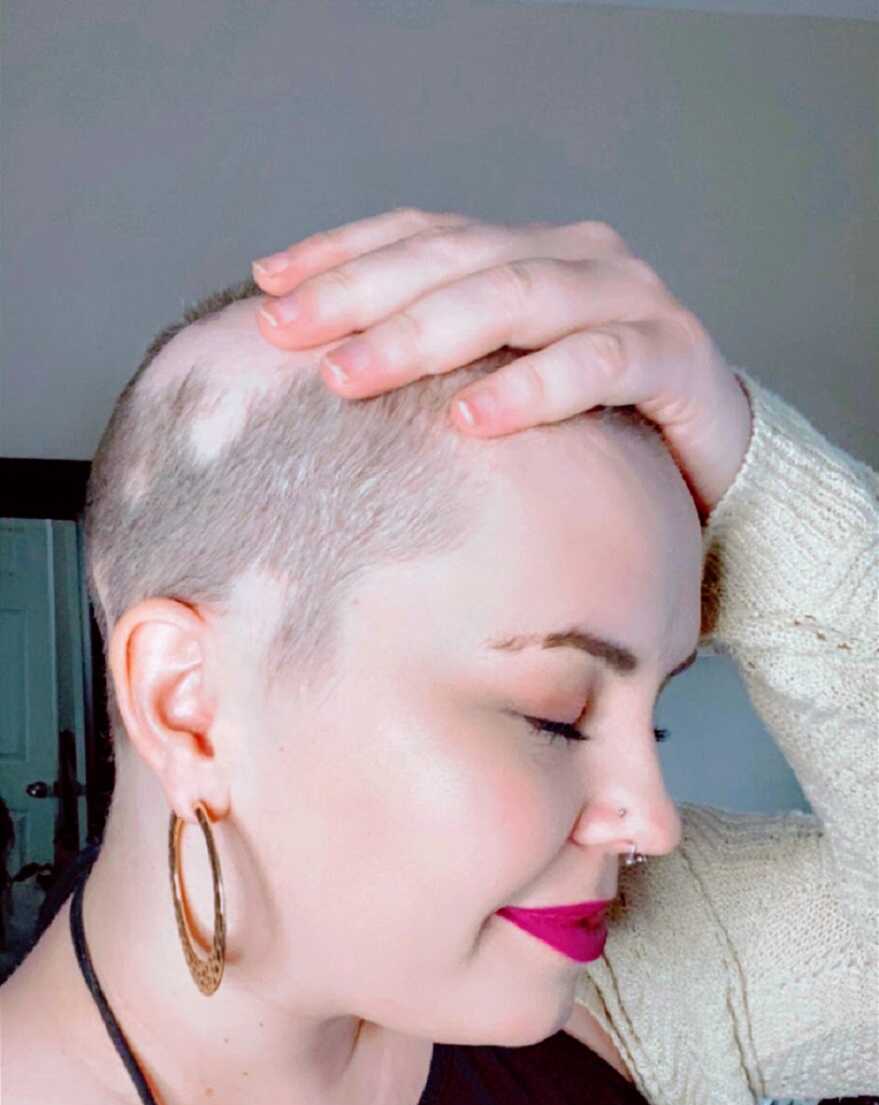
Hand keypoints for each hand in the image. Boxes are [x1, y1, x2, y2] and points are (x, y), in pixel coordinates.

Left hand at [252, 207, 752, 522]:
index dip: (342, 254)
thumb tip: (326, 384)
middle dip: (361, 294)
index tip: (267, 286)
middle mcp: (577, 258)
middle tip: (288, 334)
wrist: (718, 468)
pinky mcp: (674, 357)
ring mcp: (629, 300)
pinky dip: (530, 388)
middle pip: (455, 258)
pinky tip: (473, 418)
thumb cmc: (595, 432)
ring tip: (354, 374)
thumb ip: (439, 371)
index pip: (422, 234)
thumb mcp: (504, 389)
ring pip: (514, 297)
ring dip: (426, 334)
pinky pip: (596, 364)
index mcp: (527, 253)